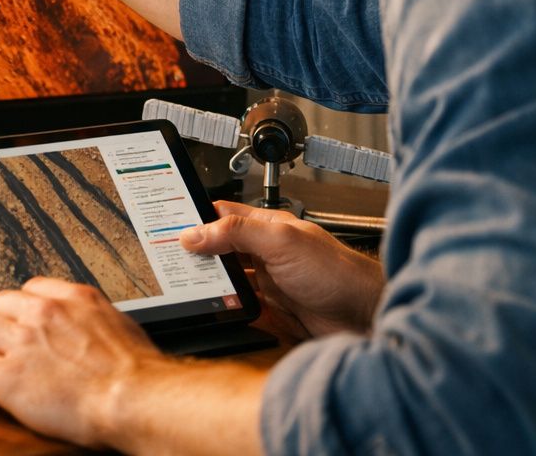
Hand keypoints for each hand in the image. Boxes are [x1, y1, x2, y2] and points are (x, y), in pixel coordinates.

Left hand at [0, 277, 165, 447]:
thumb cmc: (139, 375)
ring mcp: (23, 341)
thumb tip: (95, 333)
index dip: (20, 308)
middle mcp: (44, 312)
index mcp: (74, 298)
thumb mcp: (122, 329)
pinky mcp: (8, 375)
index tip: (17, 321)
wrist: (136, 398)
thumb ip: (98, 324)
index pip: (31, 288)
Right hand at [181, 202, 382, 341]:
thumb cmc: (338, 272)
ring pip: (228, 282)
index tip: (168, 226)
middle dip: (197, 256)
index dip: (195, 219)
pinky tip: (219, 311)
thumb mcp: (281, 241)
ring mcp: (270, 283)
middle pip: (220, 251)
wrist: (367, 317)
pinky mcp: (275, 313)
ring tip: (189, 288)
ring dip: (211, 286)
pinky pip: (242, 310)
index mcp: (267, 227)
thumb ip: (237, 233)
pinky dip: (228, 311)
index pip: (222, 216)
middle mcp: (267, 253)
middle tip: (171, 262)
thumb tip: (196, 232)